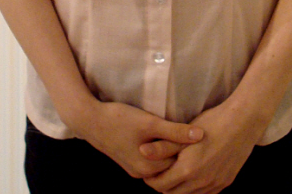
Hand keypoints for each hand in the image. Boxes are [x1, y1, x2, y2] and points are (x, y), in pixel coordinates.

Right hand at [85, 101, 203, 179]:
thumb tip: (201, 136)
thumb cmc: (120, 119)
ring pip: (161, 161)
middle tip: (194, 131)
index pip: (178, 160)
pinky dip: (160, 150)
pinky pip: (151, 159)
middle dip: (181, 148)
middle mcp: (143, 173)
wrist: (90, 120)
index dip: (189, 145)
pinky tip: (163, 136)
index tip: (201, 130)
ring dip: (170, 148)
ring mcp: (135, 168)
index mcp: (149, 168)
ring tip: (179, 131)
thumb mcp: (150, 122)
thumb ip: (176, 131)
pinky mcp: (130, 160)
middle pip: (170, 163)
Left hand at [141, 101, 260, 193]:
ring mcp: (214, 185)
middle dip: (163, 184)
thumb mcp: (183, 132)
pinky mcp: (225, 183)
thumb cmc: (211, 123)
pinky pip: (205, 192)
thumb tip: (141, 151)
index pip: (160, 186)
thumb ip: (162, 146)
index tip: (148, 169)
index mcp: (188, 171)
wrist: (242, 122)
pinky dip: (195, 187)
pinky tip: (194, 172)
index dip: (151, 179)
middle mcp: (201, 183)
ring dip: (179, 186)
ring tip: (176, 169)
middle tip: (160, 169)